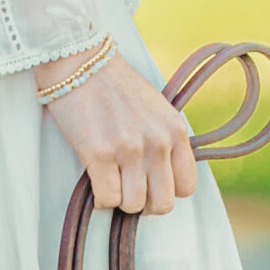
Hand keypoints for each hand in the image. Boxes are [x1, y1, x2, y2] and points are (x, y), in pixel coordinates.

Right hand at [38, 51, 197, 214]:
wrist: (81, 64)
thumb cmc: (117, 87)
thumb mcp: (158, 109)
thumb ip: (166, 141)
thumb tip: (164, 180)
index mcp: (176, 130)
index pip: (187, 187)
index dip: (168, 192)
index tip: (152, 184)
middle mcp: (158, 142)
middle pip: (162, 204)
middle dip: (145, 203)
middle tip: (130, 188)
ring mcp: (129, 149)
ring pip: (133, 205)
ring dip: (120, 199)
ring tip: (111, 179)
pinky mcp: (99, 154)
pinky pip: (107, 200)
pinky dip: (100, 198)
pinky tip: (96, 179)